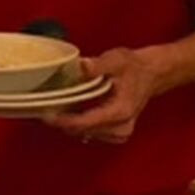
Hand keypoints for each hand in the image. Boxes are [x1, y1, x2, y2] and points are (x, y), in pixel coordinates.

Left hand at [42, 48, 161, 143]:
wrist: (151, 74)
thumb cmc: (133, 66)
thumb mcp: (116, 59)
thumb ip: (99, 65)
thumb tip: (82, 66)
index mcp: (119, 112)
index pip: (85, 123)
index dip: (62, 121)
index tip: (45, 114)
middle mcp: (121, 127)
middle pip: (82, 131)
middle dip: (62, 122)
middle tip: (43, 108)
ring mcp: (120, 134)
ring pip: (85, 134)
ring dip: (69, 124)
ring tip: (56, 108)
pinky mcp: (117, 135)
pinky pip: (92, 134)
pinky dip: (79, 125)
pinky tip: (72, 112)